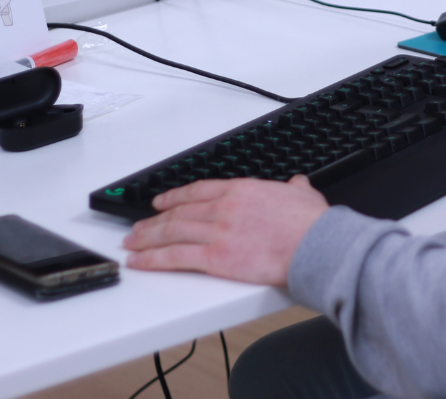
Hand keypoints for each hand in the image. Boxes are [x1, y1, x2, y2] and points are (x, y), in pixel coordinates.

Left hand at [123, 174, 328, 284]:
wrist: (314, 244)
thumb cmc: (310, 223)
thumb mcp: (303, 194)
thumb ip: (296, 187)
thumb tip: (298, 184)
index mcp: (242, 190)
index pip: (198, 191)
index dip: (175, 196)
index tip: (161, 202)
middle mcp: (224, 208)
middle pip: (179, 212)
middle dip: (155, 221)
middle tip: (138, 226)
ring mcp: (217, 232)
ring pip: (172, 232)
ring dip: (147, 238)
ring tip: (132, 243)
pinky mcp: (216, 258)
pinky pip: (176, 257)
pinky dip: (153, 259)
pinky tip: (140, 261)